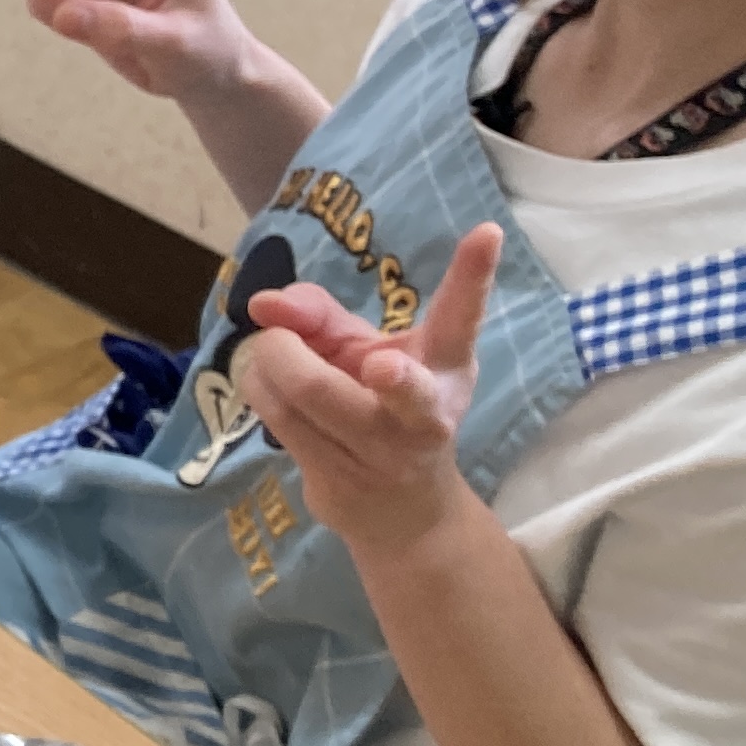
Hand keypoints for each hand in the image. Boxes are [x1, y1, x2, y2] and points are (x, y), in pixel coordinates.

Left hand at [238, 222, 499, 559]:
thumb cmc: (385, 409)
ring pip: (305, 394)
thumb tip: (265, 304)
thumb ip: (320, 316)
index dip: (474, 276)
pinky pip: (280, 421)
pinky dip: (260, 389)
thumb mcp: (369, 352)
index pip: (463, 318)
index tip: (486, 231)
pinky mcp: (340, 484)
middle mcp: (423, 414)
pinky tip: (267, 386)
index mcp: (444, 370)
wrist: (405, 515)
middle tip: (277, 326)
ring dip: (268, 361)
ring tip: (270, 353)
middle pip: (375, 371)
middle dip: (304, 343)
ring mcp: (381, 455)